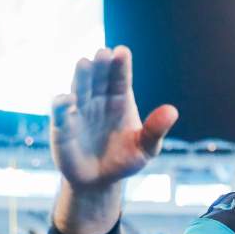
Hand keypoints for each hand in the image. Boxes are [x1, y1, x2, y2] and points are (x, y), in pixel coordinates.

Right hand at [50, 46, 178, 191]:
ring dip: (81, 76)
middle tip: (103, 53)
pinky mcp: (63, 126)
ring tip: (85, 63)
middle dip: (101, 65)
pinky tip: (68, 99)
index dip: (121, 65)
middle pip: (99, 78)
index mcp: (120, 99)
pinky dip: (63, 104)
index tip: (122, 52)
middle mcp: (98, 99)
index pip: (120, 78)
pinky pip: (61, 112)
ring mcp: (80, 110)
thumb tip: (173, 111)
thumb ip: (156, 130)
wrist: (100, 181)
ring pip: (79, 88)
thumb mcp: (146, 148)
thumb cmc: (125, 160)